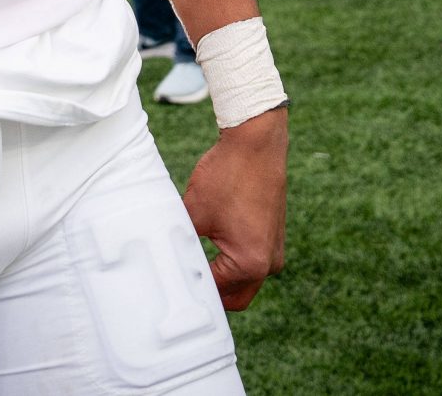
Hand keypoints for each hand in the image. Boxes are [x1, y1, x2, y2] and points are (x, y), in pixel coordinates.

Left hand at [181, 109, 287, 309]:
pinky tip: (209, 246)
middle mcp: (269, 264)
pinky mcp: (273, 237)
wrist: (256, 143)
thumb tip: (166, 262)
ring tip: (192, 261)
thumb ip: (181, 244)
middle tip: (182, 282)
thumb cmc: (228, 175)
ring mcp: (274, 251)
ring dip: (221, 276)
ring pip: (243, 280)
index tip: (170, 287)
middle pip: (234, 297)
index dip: (191, 289)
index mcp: (251, 264)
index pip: (215, 293)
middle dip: (210, 292)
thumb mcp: (194, 213)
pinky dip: (232, 260)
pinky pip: (251, 260)